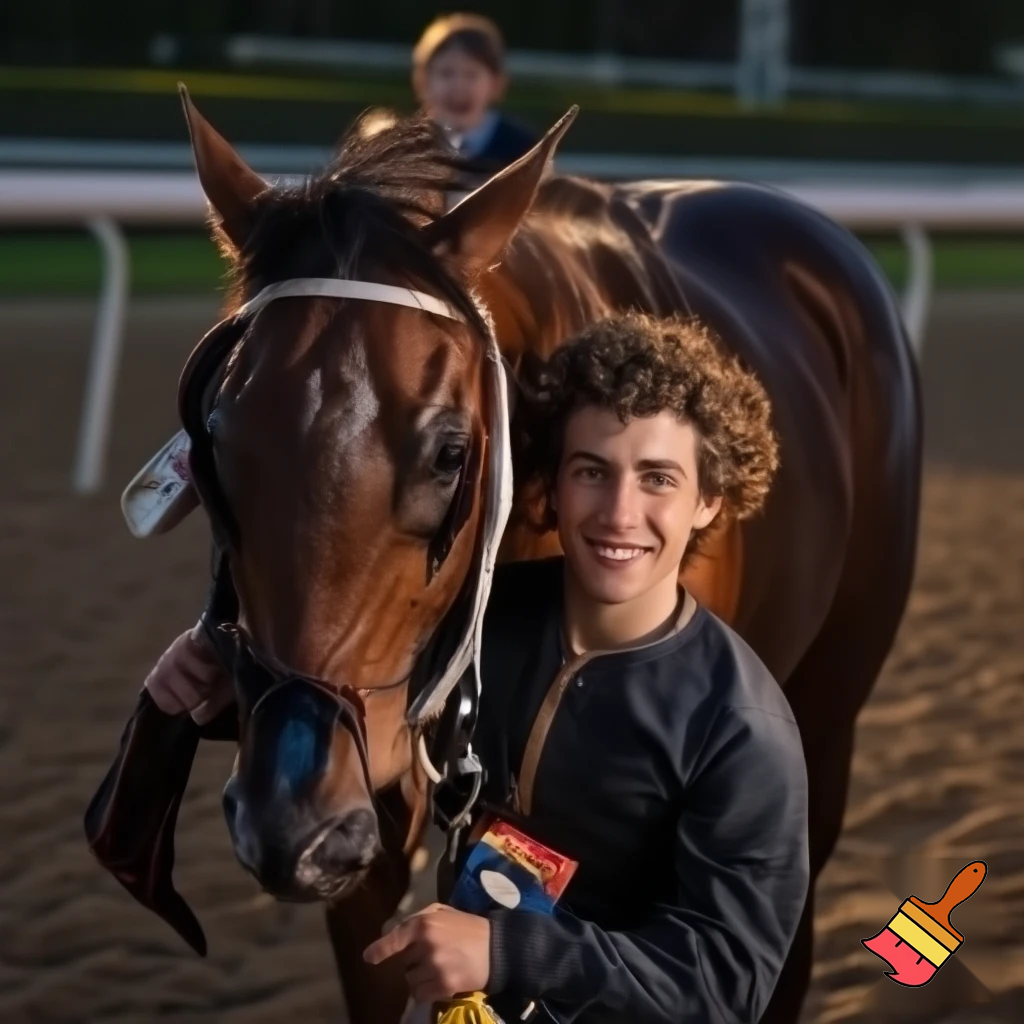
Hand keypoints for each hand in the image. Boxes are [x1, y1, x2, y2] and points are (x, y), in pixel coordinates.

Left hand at [363, 903, 490, 1003]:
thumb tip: (396, 932)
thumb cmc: (469, 927)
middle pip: (404, 962)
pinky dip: (427, 992)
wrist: (497, 948)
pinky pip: (421, 995)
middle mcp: (426, 944)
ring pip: (410, 981)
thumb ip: (420, 919)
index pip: (395, 938)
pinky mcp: (443, 986)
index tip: (369, 958)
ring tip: (437, 971)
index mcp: (424, 923)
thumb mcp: (444, 912)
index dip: (380, 949)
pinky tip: (440, 982)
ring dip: (419, 979)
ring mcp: (434, 967)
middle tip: (431, 957)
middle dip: (413, 961)